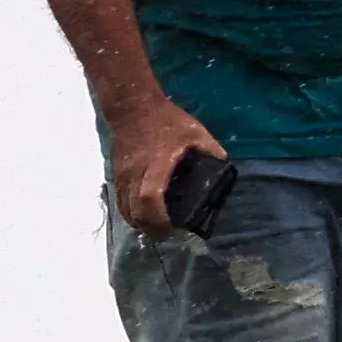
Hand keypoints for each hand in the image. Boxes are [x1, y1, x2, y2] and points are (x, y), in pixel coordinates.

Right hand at [109, 99, 225, 234]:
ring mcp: (123, 175)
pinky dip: (131, 213)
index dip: (160, 217)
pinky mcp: (117, 175)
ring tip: (159, 227)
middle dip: (151, 228)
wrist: (132, 107)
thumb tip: (224, 166)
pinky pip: (120, 201)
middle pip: (135, 211)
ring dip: (140, 223)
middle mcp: (135, 173)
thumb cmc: (165, 119)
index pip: (150, 197)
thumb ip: (211, 149)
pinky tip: (145, 215)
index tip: (175, 227)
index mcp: (156, 164)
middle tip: (170, 233)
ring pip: (125, 209)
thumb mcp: (195, 131)